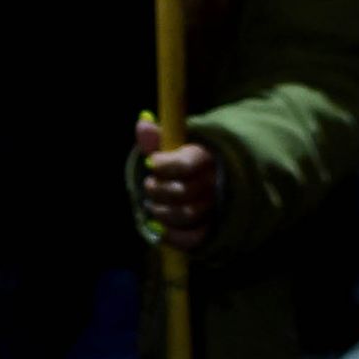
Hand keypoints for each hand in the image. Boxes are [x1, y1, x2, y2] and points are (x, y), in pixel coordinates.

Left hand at [135, 117, 221, 250]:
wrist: (215, 180)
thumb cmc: (188, 161)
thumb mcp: (174, 146)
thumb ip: (157, 138)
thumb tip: (142, 120)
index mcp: (207, 157)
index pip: (186, 164)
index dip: (164, 165)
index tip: (151, 163)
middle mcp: (214, 182)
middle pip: (182, 191)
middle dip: (158, 190)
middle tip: (149, 184)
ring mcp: (214, 206)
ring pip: (186, 214)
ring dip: (161, 212)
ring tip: (152, 205)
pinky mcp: (210, 228)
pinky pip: (193, 238)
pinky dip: (172, 236)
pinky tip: (159, 228)